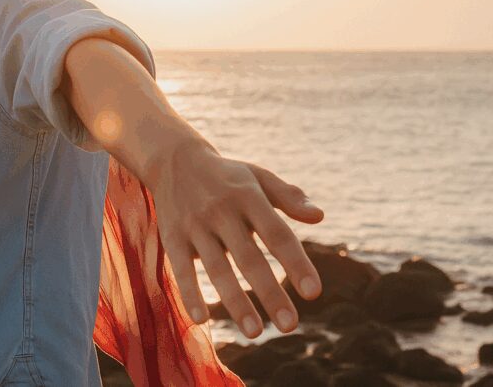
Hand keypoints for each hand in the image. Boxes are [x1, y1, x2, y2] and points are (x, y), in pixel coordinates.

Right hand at [150, 142, 323, 336]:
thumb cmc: (227, 175)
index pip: (277, 234)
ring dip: (235, 302)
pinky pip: (181, 268)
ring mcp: (195, 224)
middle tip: (290, 326)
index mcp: (249, 196)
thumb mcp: (258, 177)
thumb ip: (288, 197)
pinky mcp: (172, 236)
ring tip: (255, 333)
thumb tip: (320, 216)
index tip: (313, 293)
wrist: (174, 159)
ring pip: (217, 268)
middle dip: (270, 293)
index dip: (296, 264)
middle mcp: (222, 210)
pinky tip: (202, 320)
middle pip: (249, 258)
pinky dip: (190, 293)